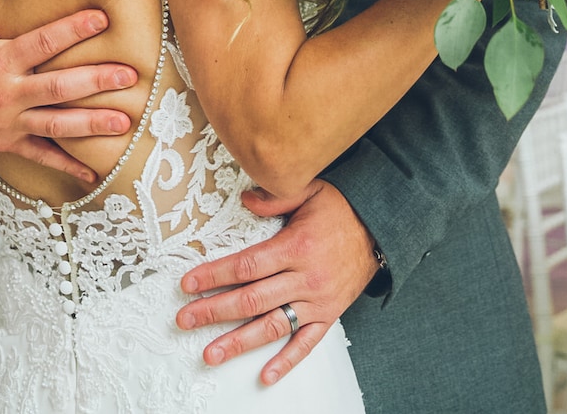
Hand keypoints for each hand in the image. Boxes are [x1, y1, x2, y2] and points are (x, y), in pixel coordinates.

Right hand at [0, 0, 137, 183]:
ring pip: (56, 125)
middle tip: (127, 75)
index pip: (41, 43)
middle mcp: (5, 93)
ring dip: (91, 125)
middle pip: (57, 88)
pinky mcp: (8, 142)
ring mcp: (8, 122)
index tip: (101, 19)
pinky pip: (41, 156)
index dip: (72, 30)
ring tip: (123, 121)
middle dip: (94, 81)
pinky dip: (66, 166)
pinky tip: (93, 172)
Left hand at [174, 180, 380, 385]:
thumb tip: (244, 199)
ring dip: (240, 342)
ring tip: (211, 353)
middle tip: (185, 320)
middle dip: (215, 311)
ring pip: (274, 326)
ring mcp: (318, 301)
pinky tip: (265, 375)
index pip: (247, 266)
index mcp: (296, 247)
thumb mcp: (309, 190)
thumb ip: (275, 195)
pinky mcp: (329, 315)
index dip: (215, 275)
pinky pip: (306, 343)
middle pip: (253, 299)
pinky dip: (286, 362)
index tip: (188, 284)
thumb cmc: (341, 209)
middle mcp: (305, 278)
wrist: (381, 229)